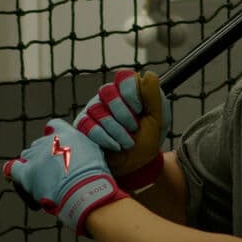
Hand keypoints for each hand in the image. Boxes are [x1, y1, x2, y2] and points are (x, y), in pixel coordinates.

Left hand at [3, 119, 127, 234]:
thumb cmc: (95, 178)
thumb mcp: (96, 155)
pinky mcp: (26, 173)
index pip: (53, 125)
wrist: (85, 190)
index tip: (58, 147)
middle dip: (44, 157)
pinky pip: (13, 170)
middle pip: (38, 145)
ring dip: (33, 168)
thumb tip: (81, 155)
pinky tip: (26, 184)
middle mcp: (49, 141)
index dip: (53, 136)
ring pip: (27, 157)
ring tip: (44, 184)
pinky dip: (17, 176)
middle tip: (55, 174)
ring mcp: (36, 156)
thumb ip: (84, 150)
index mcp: (67, 134)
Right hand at [73, 69, 164, 190]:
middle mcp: (110, 96)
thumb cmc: (147, 141)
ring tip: (128, 141)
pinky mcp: (83, 125)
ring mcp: (94, 109)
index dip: (131, 93)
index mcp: (130, 92)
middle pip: (108, 91)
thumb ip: (154, 97)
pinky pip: (88, 125)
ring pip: (98, 109)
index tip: (141, 110)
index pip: (124, 76)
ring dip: (117, 129)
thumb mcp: (158, 120)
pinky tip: (116, 145)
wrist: (135, 166)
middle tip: (134, 128)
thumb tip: (148, 75)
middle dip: (124, 114)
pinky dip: (105, 138)